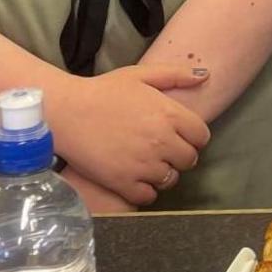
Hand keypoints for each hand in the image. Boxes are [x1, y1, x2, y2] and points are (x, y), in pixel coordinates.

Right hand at [47, 64, 209, 206]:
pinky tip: (134, 178)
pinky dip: (144, 190)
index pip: (201, 137)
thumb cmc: (102, 91)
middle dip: (178, 156)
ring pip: (170, 180)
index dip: (192, 138)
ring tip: (145, 163)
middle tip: (161, 151)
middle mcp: (161, 141)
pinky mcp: (124, 182)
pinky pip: (148, 196)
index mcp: (169, 115)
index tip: (179, 137)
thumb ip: (175, 74)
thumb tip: (206, 76)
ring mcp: (143, 164)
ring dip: (162, 174)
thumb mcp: (140, 75)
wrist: (66, 111)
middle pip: (189, 160)